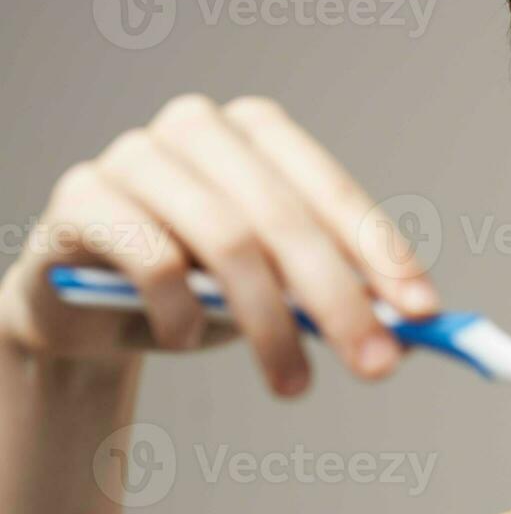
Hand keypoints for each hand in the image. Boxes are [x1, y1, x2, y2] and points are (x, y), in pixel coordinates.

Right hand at [0, 94, 439, 395]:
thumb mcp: (277, 289)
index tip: (423, 312)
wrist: (85, 308)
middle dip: (341, 299)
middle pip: (286, 219)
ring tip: (294, 385)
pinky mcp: (83, 197)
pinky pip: (153, 259)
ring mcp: (135, 155)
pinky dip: (182, 313)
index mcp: (259, 131)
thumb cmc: (199, 287)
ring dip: (270, 325)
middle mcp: (198, 128)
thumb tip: (417, 330)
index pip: (333, 190)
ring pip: (227, 241)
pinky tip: (183, 341)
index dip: (382, 252)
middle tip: (378, 366)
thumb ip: (340, 293)